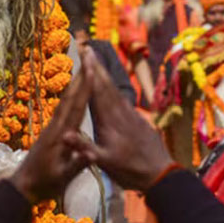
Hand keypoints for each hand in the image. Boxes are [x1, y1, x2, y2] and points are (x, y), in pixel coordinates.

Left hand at [9, 56, 93, 203]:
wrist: (23, 187)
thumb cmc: (45, 184)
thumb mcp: (63, 178)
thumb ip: (77, 164)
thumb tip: (91, 154)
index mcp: (61, 136)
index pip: (76, 108)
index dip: (84, 89)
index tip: (91, 71)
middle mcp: (56, 128)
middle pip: (69, 99)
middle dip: (80, 79)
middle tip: (88, 60)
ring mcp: (51, 129)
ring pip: (64, 102)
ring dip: (74, 85)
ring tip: (82, 71)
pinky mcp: (49, 133)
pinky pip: (62, 110)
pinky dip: (70, 98)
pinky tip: (72, 95)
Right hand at [64, 47, 173, 192]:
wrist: (160, 173)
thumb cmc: (129, 170)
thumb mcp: (104, 162)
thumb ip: (84, 148)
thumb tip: (63, 135)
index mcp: (109, 120)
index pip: (97, 92)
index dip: (90, 73)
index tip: (84, 55)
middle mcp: (120, 113)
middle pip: (106, 85)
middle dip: (96, 67)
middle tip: (88, 48)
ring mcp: (130, 114)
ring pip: (115, 90)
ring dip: (105, 74)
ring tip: (97, 61)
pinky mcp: (137, 119)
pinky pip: (122, 98)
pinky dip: (113, 88)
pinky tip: (111, 87)